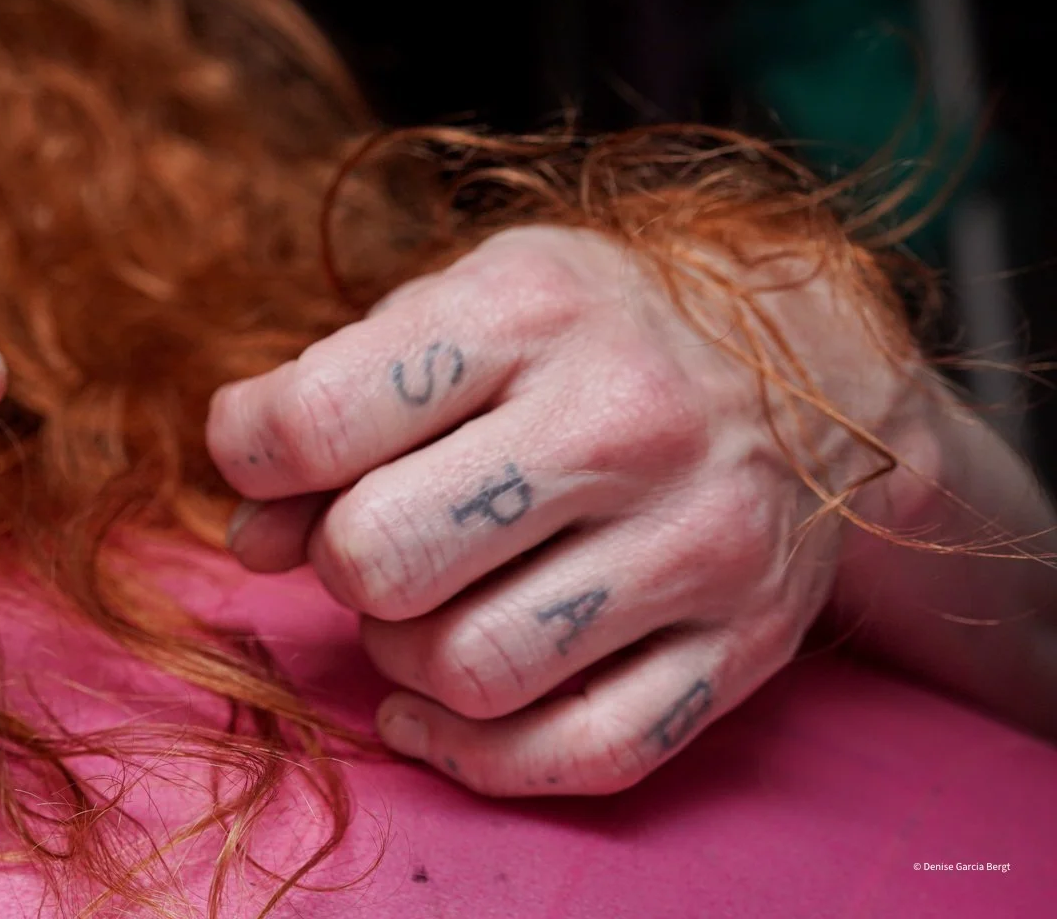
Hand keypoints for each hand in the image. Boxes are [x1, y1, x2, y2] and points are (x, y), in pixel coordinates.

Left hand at [207, 225, 909, 794]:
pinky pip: (583, 755)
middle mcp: (626, 422)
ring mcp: (696, 543)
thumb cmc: (588, 332)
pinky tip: (438, 708)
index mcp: (530, 312)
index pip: (317, 418)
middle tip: (369, 537)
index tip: (265, 456)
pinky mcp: (744, 646)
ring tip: (424, 607)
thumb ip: (335, 403)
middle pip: (384, 558)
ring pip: (471, 672)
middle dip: (340, 561)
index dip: (249, 453)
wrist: (814, 361)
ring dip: (406, 658)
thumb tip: (252, 539)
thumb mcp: (459, 308)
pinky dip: (480, 755)